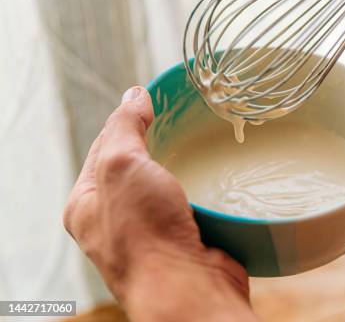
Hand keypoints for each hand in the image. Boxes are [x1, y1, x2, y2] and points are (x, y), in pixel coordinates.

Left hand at [63, 86, 256, 320]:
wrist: (189, 289)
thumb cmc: (146, 233)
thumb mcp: (122, 164)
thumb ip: (124, 125)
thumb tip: (134, 94)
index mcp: (87, 204)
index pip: (104, 146)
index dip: (125, 118)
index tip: (150, 97)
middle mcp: (115, 221)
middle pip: (137, 167)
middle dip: (158, 143)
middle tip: (180, 119)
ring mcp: (152, 234)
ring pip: (168, 186)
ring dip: (184, 168)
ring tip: (202, 144)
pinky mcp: (186, 242)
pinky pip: (194, 205)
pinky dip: (205, 190)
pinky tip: (217, 178)